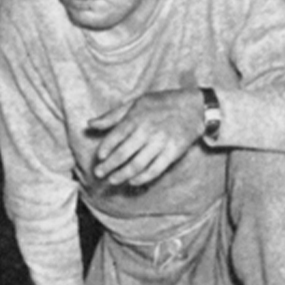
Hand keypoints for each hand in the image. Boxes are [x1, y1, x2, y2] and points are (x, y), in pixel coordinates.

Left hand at [88, 89, 202, 186]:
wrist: (194, 108)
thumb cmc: (161, 104)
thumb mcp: (135, 103)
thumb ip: (112, 116)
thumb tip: (90, 124)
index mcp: (136, 117)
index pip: (115, 137)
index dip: (105, 149)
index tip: (99, 158)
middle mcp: (147, 131)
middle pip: (123, 154)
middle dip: (108, 166)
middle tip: (99, 174)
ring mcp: (160, 143)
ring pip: (137, 164)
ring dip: (122, 175)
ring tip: (112, 180)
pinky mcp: (172, 153)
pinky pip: (155, 170)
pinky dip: (142, 178)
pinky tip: (132, 181)